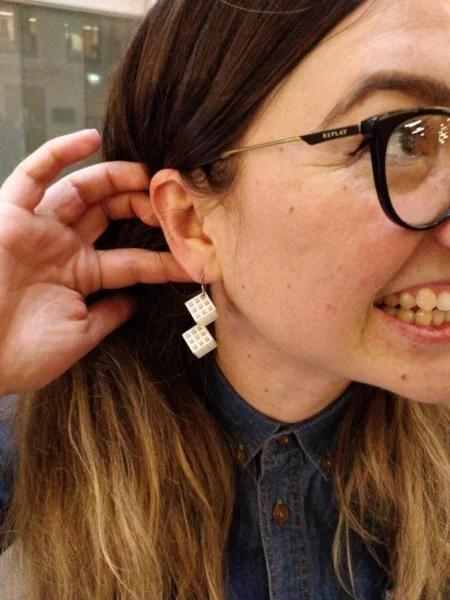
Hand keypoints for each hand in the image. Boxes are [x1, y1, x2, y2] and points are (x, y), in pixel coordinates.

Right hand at [0, 130, 191, 395]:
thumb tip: (135, 302)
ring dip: (114, 177)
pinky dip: (58, 154)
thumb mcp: (80, 336)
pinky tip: (91, 139)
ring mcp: (38, 230)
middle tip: (170, 202)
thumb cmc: (21, 356)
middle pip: (109, 214)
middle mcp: (61, 248)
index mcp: (79, 275)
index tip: (194, 254)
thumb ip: (109, 314)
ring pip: (81, 190)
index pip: (132, 261)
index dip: (163, 258)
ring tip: (147, 171)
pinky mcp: (9, 215)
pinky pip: (32, 175)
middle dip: (141, 205)